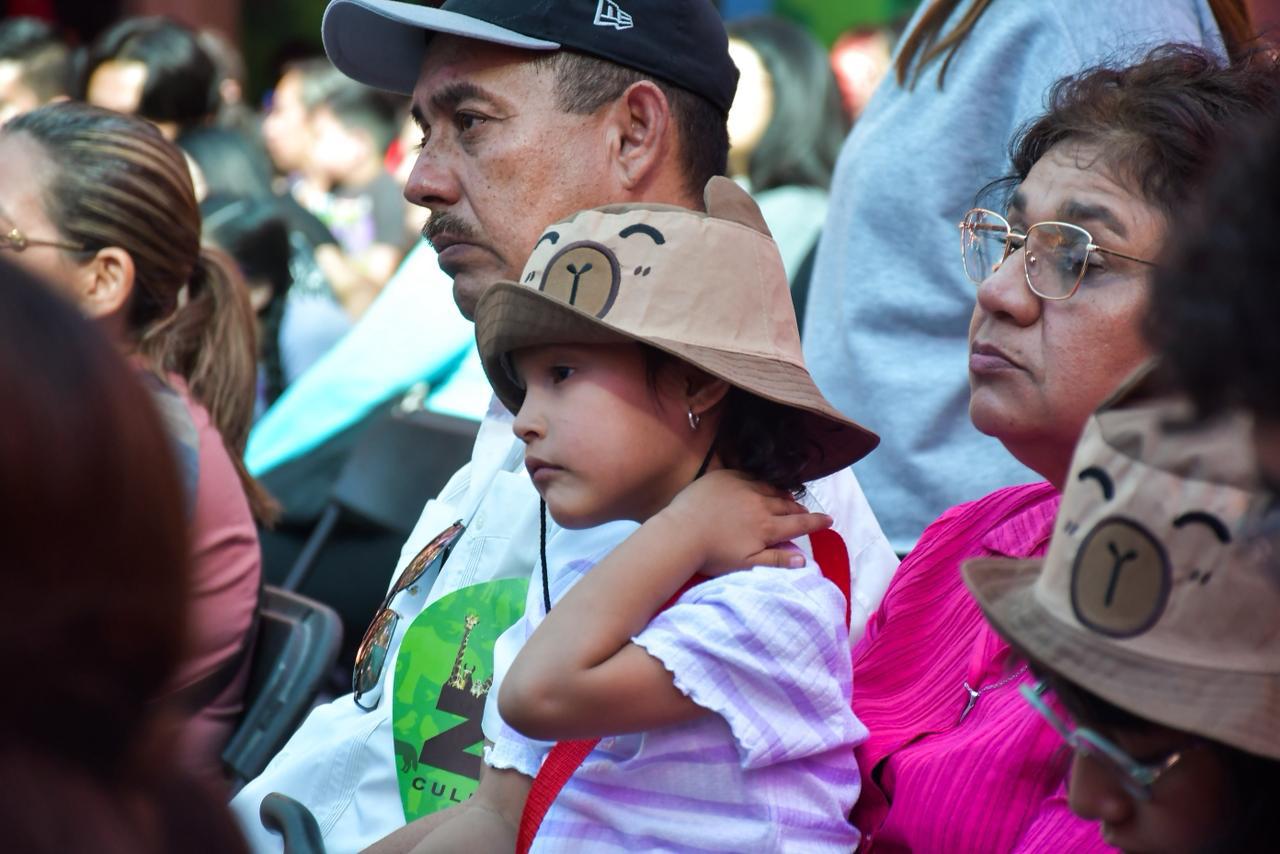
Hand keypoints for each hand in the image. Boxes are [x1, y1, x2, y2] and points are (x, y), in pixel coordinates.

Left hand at [658, 470, 831, 576]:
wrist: (680, 533)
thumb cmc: (712, 554)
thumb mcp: (746, 564)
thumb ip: (776, 560)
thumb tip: (803, 559)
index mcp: (766, 526)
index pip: (799, 524)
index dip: (816, 522)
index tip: (829, 520)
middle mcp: (759, 503)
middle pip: (787, 505)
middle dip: (800, 510)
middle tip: (807, 513)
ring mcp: (742, 486)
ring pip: (770, 488)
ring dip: (782, 495)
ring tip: (789, 499)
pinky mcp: (725, 477)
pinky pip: (750, 475)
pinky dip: (761, 481)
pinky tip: (762, 484)